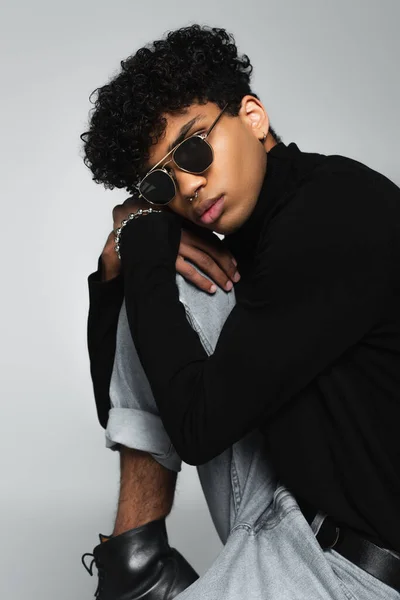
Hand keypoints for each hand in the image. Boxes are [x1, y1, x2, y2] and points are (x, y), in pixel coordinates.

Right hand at [103, 197, 239, 291]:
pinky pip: (189, 271)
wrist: (129, 218)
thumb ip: (179, 225)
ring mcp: (179, 245)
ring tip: (227, 286)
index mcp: (188, 224)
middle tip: (235, 279)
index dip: (225, 253)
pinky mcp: (168, 256)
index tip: (234, 264)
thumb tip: (191, 234)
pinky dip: (201, 281)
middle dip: (227, 266)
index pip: (212, 240)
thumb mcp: (167, 216)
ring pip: (206, 261)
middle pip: (214, 251)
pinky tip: (210, 289)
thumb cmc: (146, 216)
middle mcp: (187, 234)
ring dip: (219, 275)